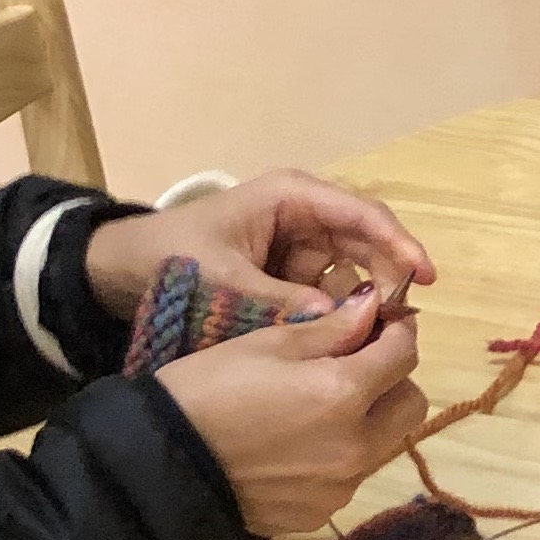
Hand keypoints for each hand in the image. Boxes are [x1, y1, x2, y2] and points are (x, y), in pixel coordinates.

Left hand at [83, 169, 435, 323]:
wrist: (116, 273)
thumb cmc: (168, 258)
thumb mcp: (222, 279)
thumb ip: (278, 299)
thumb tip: (337, 320)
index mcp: (292, 197)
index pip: (362, 214)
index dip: (398, 243)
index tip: (423, 277)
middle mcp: (305, 216)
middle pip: (366, 244)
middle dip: (387, 279)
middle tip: (401, 322)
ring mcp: (299, 247)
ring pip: (352, 274)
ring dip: (364, 303)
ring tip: (375, 339)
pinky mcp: (289, 276)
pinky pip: (327, 294)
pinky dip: (337, 316)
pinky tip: (346, 343)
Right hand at [154, 286, 430, 534]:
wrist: (161, 467)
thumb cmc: (208, 390)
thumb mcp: (267, 344)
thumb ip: (332, 328)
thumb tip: (376, 305)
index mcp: (345, 394)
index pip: (405, 353)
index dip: (396, 331)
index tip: (379, 323)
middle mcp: (357, 446)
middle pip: (411, 404)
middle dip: (392, 379)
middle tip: (354, 365)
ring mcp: (341, 487)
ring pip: (385, 442)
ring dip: (370, 419)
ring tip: (319, 407)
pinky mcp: (321, 514)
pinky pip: (351, 477)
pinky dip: (338, 457)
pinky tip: (296, 447)